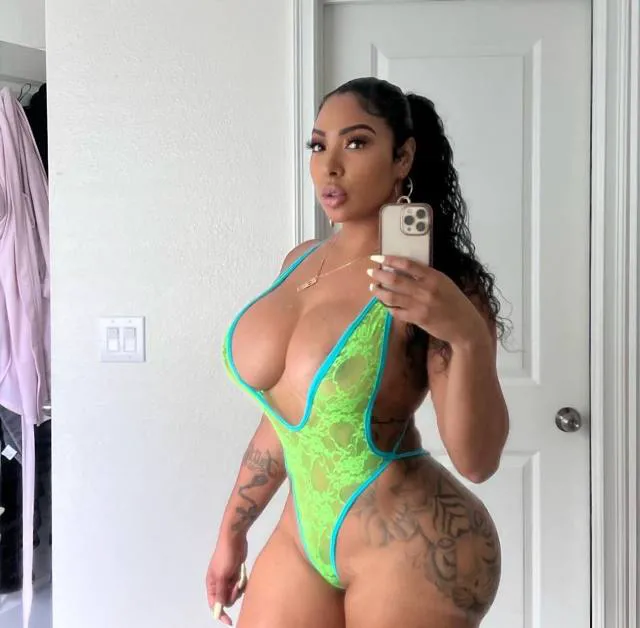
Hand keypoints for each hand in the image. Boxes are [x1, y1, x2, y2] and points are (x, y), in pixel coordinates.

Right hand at [206, 532, 247, 624]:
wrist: (235, 539)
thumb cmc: (226, 556)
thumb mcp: (222, 576)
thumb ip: (220, 593)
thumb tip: (217, 610)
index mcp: (211, 584)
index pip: (214, 604)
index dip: (220, 613)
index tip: (229, 621)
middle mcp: (219, 583)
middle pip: (226, 599)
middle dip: (232, 595)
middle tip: (236, 585)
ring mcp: (228, 578)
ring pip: (234, 593)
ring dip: (238, 588)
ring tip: (240, 577)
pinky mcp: (237, 573)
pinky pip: (240, 585)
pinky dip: (242, 582)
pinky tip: (243, 574)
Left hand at [368, 255, 487, 347]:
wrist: (465, 325)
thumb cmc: (455, 302)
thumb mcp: (444, 283)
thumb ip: (426, 276)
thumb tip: (403, 269)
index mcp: (433, 276)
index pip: (406, 264)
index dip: (389, 259)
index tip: (376, 257)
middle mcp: (426, 289)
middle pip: (394, 279)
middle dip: (378, 274)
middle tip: (370, 272)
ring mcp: (420, 305)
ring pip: (391, 296)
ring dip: (378, 291)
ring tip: (372, 287)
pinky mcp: (417, 319)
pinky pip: (396, 311)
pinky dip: (388, 306)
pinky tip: (384, 303)